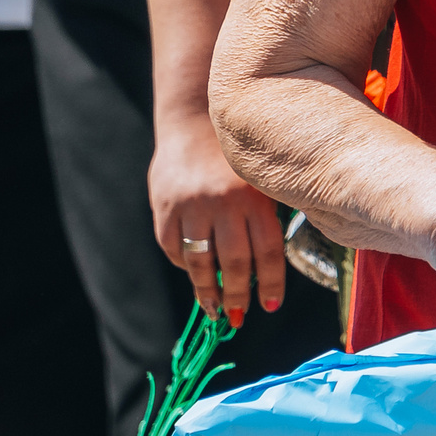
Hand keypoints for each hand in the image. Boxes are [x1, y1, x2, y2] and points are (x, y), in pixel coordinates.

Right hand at [151, 112, 286, 324]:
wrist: (194, 120)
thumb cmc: (237, 157)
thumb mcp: (261, 179)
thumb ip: (267, 216)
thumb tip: (271, 271)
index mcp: (254, 196)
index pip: (267, 252)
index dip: (271, 283)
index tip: (271, 306)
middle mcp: (223, 202)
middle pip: (233, 264)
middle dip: (238, 296)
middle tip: (239, 316)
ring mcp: (190, 206)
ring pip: (200, 263)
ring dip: (207, 292)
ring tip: (215, 310)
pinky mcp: (164, 207)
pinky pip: (173, 248)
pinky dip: (184, 264)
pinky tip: (194, 273)